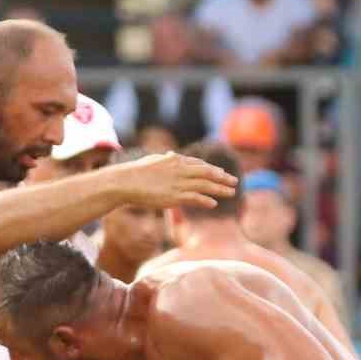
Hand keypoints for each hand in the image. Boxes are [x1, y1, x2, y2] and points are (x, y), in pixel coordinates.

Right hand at [121, 152, 237, 209]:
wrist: (125, 182)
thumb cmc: (135, 172)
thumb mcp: (153, 161)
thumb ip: (165, 159)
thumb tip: (171, 155)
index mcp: (175, 161)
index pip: (199, 164)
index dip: (212, 169)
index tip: (221, 173)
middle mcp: (180, 170)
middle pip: (207, 173)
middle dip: (222, 177)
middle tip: (235, 181)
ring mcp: (178, 183)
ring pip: (205, 185)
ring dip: (220, 189)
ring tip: (232, 193)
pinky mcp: (174, 196)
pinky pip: (195, 198)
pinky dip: (205, 200)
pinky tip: (214, 204)